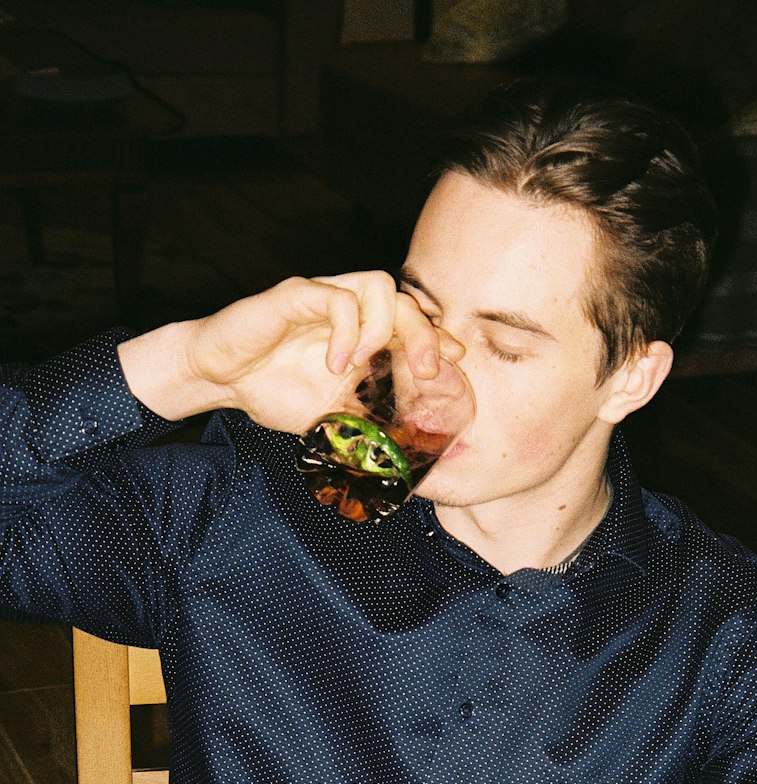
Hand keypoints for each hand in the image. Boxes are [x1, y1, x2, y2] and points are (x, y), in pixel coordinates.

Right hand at [119, 273, 444, 430]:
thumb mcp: (332, 415)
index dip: (437, 340)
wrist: (220, 381)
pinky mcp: (297, 295)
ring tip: (368, 364)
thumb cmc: (274, 392)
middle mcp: (349, 311)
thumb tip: (406, 442)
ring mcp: (325, 299)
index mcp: (362, 334)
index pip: (412, 324)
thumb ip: (367, 416)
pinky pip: (336, 298)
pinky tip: (336, 363)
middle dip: (425, 335)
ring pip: (378, 285)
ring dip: (385, 327)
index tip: (454, 365)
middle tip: (428, 372)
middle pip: (404, 301)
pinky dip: (347, 331)